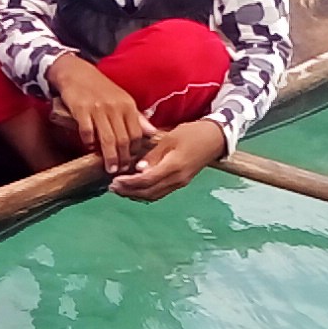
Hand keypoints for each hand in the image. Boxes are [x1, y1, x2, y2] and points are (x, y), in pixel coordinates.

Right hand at [47, 55, 152, 174]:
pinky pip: (87, 131)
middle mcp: (115, 107)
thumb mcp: (122, 99)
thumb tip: (152, 132)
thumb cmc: (101, 88)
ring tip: (109, 169)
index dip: (135, 150)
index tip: (132, 162)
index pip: (137, 133)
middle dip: (123, 158)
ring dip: (109, 156)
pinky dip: (89, 142)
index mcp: (127, 105)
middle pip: (123, 139)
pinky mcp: (81, 110)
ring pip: (107, 138)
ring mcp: (98, 109)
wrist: (77, 73)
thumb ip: (137, 117)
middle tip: (121, 171)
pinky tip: (90, 148)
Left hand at [110, 119, 227, 200]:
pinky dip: (145, 192)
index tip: (114, 181)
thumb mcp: (170, 138)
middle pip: (149, 192)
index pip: (147, 180)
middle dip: (129, 192)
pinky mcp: (181, 182)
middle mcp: (177, 179)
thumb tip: (138, 169)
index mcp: (174, 166)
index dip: (129, 183)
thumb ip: (153, 155)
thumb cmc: (193, 133)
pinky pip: (160, 192)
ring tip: (120, 189)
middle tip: (112, 187)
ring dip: (136, 194)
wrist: (216, 138)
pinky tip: (135, 187)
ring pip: (154, 195)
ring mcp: (180, 183)